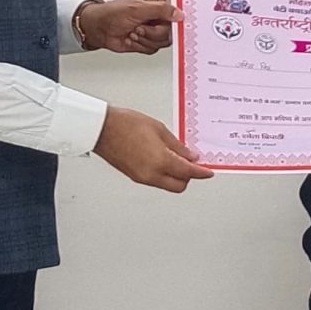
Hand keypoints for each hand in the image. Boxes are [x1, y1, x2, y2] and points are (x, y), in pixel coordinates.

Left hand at [76, 0, 175, 54]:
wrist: (99, 29)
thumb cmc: (112, 13)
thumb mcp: (138, 8)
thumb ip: (161, 9)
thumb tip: (179, 13)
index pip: (178, 8)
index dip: (177, 17)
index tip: (170, 23)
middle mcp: (159, 14)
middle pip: (173, 29)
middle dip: (154, 32)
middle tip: (141, 27)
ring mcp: (155, 28)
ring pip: (164, 41)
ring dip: (146, 39)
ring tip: (134, 31)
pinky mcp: (150, 40)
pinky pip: (155, 48)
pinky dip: (141, 45)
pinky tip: (132, 37)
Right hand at [93, 106, 213, 191]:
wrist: (102, 129)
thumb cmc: (126, 124)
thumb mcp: (159, 129)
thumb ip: (177, 146)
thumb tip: (190, 156)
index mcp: (160, 161)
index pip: (188, 172)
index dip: (201, 173)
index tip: (208, 172)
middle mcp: (151, 174)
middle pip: (179, 186)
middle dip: (189, 177)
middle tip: (193, 164)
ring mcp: (142, 178)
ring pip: (167, 185)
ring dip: (176, 176)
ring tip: (178, 159)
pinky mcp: (135, 177)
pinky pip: (156, 181)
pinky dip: (164, 174)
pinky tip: (164, 161)